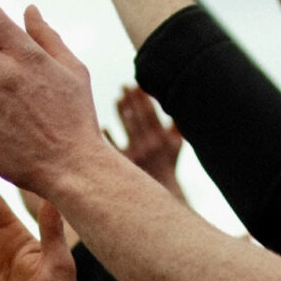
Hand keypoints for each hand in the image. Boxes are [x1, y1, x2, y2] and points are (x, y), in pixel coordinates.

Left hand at [113, 86, 184, 200]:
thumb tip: (174, 107)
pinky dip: (108, 133)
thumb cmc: (167, 169)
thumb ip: (176, 129)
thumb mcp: (176, 148)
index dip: (143, 97)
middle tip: (124, 87)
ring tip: (118, 99)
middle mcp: (149, 145)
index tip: (137, 85)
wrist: (159, 196)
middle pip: (137, 116)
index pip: (151, 112)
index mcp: (162, 139)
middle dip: (131, 99)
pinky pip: (112, 144)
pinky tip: (104, 125)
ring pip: (126, 126)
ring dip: (121, 111)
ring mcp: (135, 154)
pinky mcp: (123, 163)